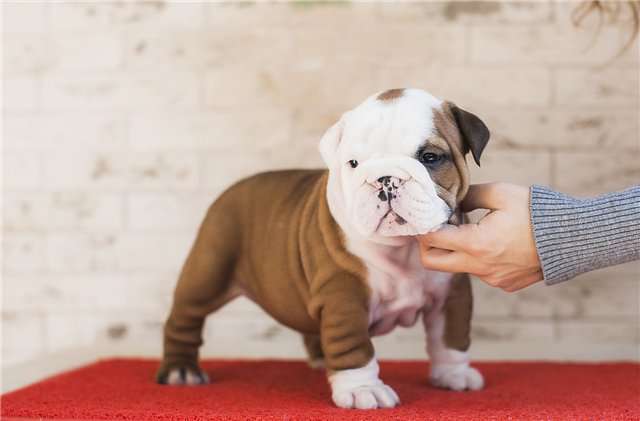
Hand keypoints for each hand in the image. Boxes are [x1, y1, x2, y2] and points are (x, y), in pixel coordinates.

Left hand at [418, 183, 542, 291]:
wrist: (573, 238)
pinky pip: (481, 272)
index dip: (422, 227)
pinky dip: (479, 258)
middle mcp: (480, 267)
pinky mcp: (504, 284)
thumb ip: (469, 195)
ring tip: (472, 229)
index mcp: (475, 244)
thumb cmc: (537, 212)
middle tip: (436, 228)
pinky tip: (495, 242)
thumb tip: (452, 201)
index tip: (423, 217)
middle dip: (427, 246)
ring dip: (457, 250)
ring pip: (459, 266)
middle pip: (433, 263)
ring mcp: (492, 279)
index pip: (431, 240)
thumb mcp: (501, 193)